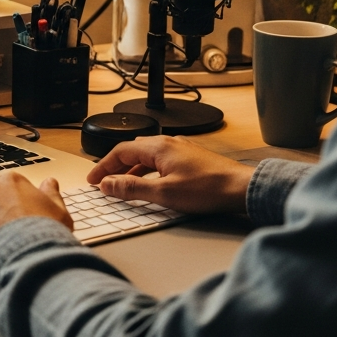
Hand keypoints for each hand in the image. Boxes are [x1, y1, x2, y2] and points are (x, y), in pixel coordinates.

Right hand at [86, 136, 253, 214]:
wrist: (241, 188)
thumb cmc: (209, 188)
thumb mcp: (164, 193)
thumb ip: (132, 189)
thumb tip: (109, 185)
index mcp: (158, 147)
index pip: (120, 151)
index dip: (103, 166)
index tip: (94, 179)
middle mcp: (168, 143)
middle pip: (132, 150)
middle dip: (114, 166)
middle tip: (103, 182)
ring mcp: (180, 149)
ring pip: (146, 155)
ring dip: (130, 169)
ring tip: (122, 185)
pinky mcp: (190, 158)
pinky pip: (159, 160)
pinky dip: (146, 170)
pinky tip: (149, 183)